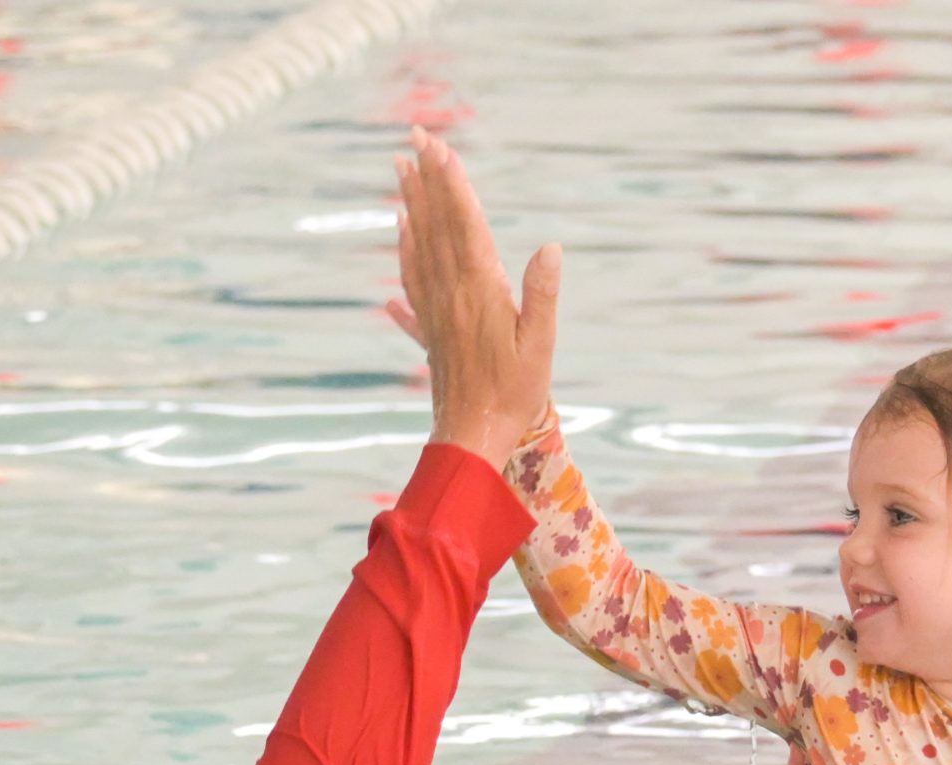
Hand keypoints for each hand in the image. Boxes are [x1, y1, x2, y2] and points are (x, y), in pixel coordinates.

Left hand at [384, 128, 559, 467]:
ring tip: (401, 174)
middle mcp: (451, 294)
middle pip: (435, 226)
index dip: (452, 183)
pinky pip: (413, 285)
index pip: (464, 224)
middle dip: (426, 180)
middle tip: (414, 139)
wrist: (472, 438)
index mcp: (479, 290)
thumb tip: (550, 247)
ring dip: (412, 207)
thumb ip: (541, 295)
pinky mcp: (430, 332)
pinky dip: (405, 255)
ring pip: (419, 248)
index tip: (439, 147)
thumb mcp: (540, 346)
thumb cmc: (514, 395)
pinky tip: (401, 238)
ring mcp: (435, 312)